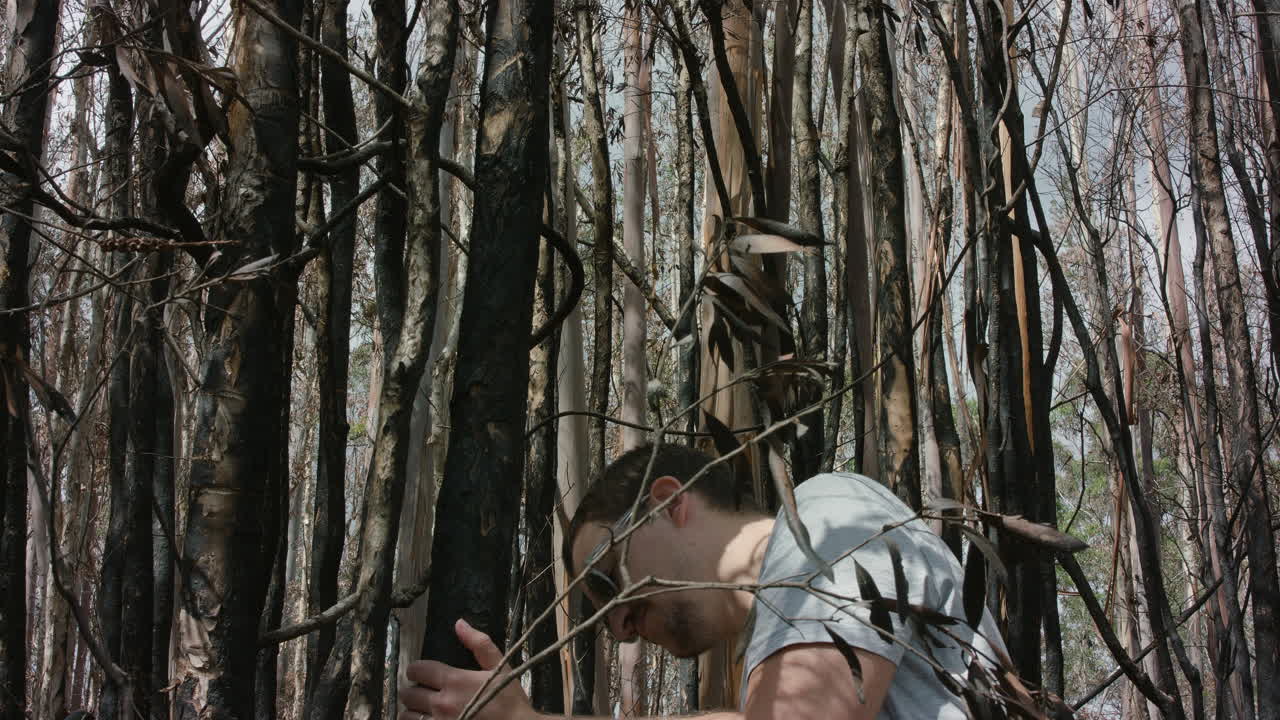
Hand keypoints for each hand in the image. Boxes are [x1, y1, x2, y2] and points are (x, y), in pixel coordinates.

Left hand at [398, 618, 535, 719]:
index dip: (416, 669)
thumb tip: (459, 623)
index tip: (421, 673)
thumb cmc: (510, 700)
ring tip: (422, 711)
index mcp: (454, 681)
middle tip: (422, 692)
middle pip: (408, 693)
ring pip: (407, 716)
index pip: (418, 669)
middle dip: (412, 690)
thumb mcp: (499, 667)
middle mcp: (442, 703)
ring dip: (412, 711)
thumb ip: (478, 644)